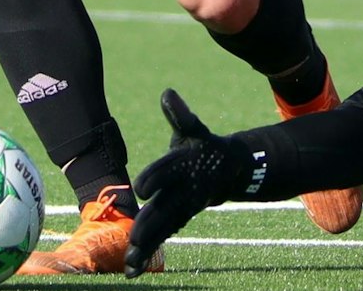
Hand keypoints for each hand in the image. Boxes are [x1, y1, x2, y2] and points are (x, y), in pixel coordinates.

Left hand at [127, 90, 254, 277]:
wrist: (233, 170)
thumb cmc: (204, 147)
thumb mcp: (195, 131)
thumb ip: (180, 116)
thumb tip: (167, 93)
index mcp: (183, 165)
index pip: (166, 171)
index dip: (154, 178)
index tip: (141, 188)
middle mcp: (183, 190)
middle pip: (164, 207)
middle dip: (148, 223)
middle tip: (133, 237)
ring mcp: (182, 207)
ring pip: (162, 228)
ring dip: (145, 246)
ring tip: (129, 263)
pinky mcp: (179, 218)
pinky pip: (162, 237)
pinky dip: (148, 252)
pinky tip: (132, 269)